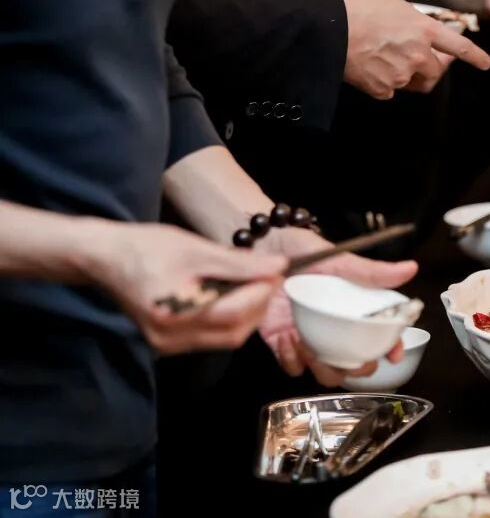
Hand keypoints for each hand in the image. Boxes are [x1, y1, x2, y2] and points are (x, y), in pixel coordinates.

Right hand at [90, 223, 286, 354]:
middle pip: (234, 332)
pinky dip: (228, 318)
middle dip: (259, 305)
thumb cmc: (146, 248)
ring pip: (226, 337)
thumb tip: (279, 266)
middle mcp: (170, 338)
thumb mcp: (195, 249)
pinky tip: (231, 295)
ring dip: (247, 313)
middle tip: (269, 277)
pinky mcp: (168, 343)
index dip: (262, 292)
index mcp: (174, 313)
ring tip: (252, 283)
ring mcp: (168, 345)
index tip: (277, 270)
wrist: (105, 258)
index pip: (235, 313)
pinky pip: (211, 337)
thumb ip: (239, 263)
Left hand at [255, 227, 418, 385]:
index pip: (379, 334)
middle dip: (355, 368)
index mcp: (352, 307)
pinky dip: (291, 359)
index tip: (393, 354)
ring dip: (322, 367)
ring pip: (325, 372)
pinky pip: (292, 366)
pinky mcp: (281, 342)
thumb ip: (371, 271)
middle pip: (354, 363)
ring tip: (309, 344)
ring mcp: (309, 336)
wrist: (255, 247)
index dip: (390, 348)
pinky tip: (287, 336)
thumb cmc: (298, 248)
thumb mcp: (336, 259)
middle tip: (346, 356)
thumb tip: (411, 268)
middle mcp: (333, 326)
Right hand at [341, 0, 489, 98]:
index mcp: (423, 30)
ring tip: (384, 56)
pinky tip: (371, 65)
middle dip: (432, 67)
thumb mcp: (391, 2)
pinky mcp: (384, 89)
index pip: (458, 46)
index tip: (485, 63)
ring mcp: (402, 75)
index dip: (474, 56)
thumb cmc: (357, 10)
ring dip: (406, 72)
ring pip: (412, 81)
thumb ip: (411, 16)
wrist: (329, 32)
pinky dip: (385, 81)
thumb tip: (414, 25)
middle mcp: (418, 55)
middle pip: (435, 71)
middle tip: (419, 59)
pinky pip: (391, 89)